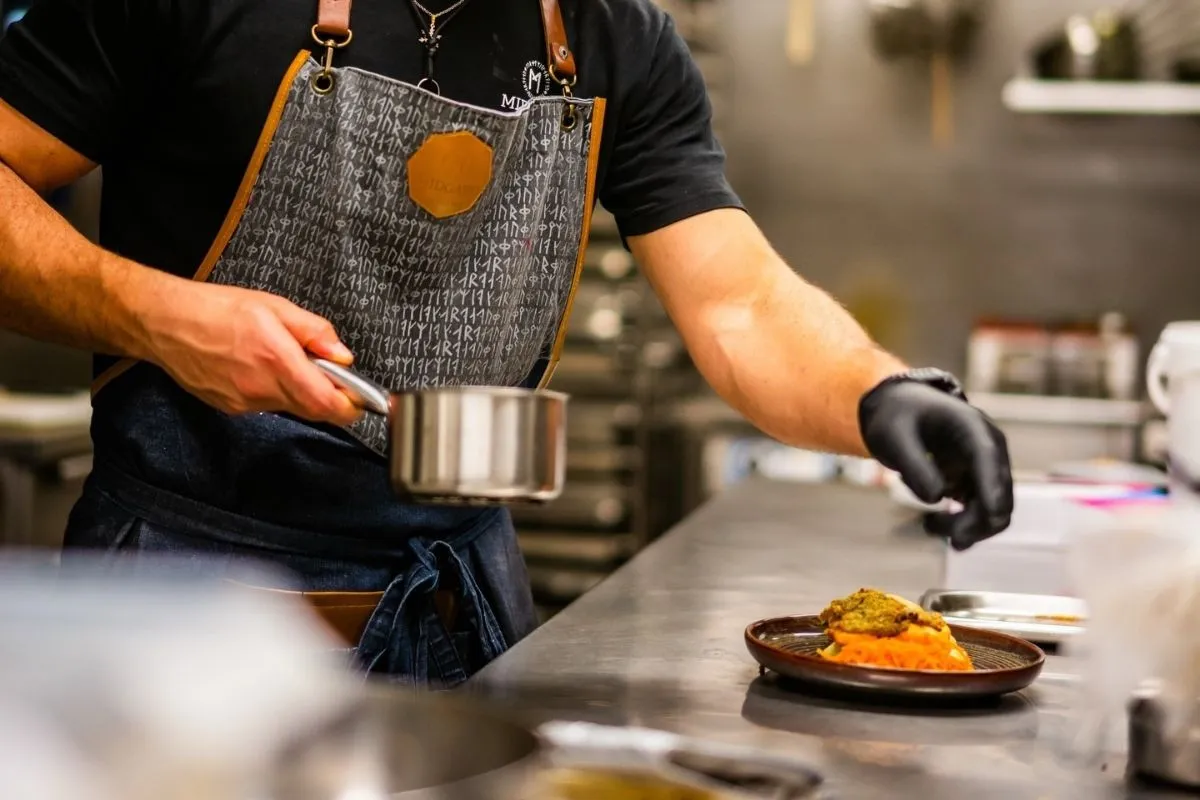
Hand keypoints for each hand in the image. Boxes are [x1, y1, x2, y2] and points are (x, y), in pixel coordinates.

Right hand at [135, 276, 360, 425]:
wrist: (165, 323)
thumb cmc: (215, 309)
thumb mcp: (275, 306)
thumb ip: (315, 332)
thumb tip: (343, 356)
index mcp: (277, 360)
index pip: (327, 404)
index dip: (350, 406)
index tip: (359, 399)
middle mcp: (261, 388)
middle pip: (313, 410)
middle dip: (327, 396)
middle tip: (325, 372)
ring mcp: (244, 402)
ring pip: (290, 407)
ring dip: (299, 391)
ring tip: (282, 360)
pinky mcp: (230, 408)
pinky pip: (266, 405)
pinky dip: (274, 392)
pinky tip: (258, 367)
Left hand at [859, 379, 1013, 549]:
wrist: (899, 409)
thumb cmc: (896, 416)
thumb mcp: (893, 435)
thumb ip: (914, 465)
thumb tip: (935, 498)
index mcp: (973, 427)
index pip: (990, 459)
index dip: (993, 488)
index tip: (990, 517)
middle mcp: (990, 449)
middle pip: (1000, 493)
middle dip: (977, 521)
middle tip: (941, 533)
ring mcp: (986, 468)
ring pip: (993, 510)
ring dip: (968, 527)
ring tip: (930, 527)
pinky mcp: (976, 482)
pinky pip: (980, 511)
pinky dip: (963, 524)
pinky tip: (934, 524)